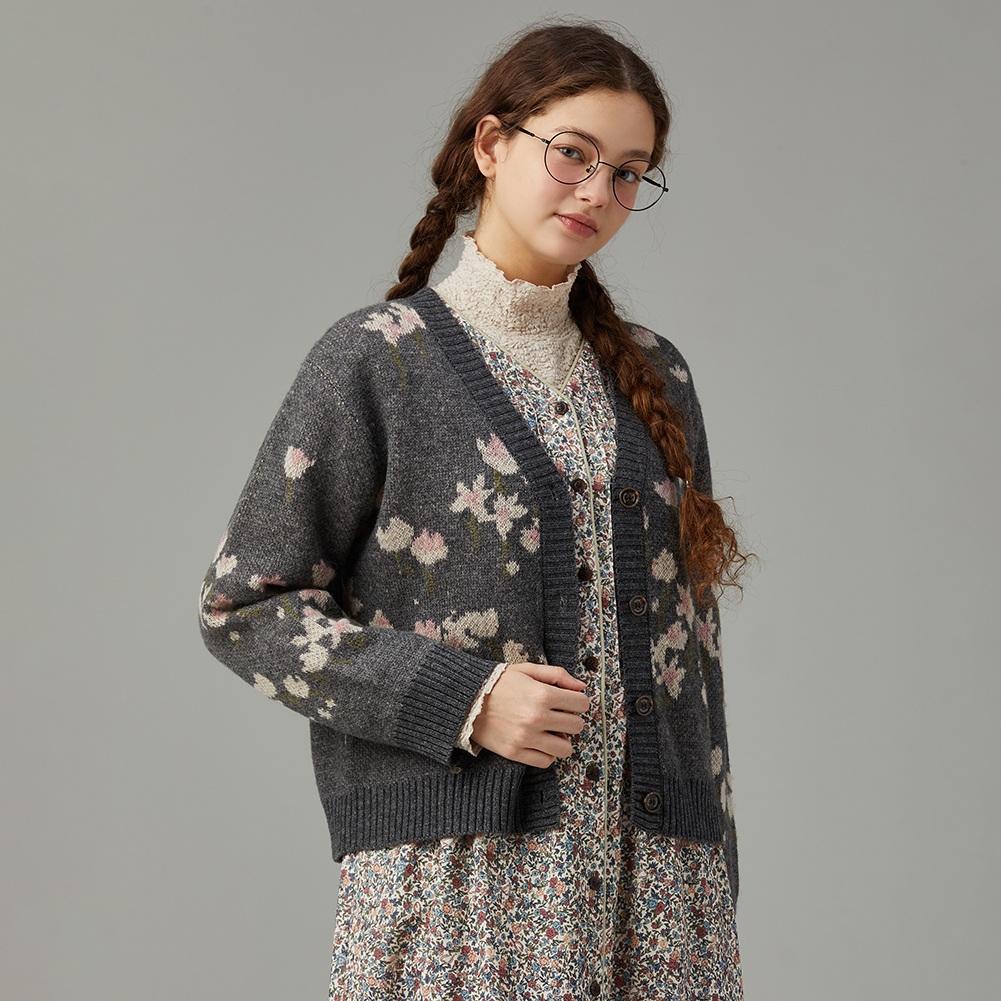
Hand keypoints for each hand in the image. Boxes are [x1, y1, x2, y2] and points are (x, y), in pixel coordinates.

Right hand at [470, 661, 589, 768]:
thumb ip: (557, 675)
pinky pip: (546, 761)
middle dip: (571, 719)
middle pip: (576, 726)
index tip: (570, 701)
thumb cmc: (499, 683)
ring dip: (561, 740)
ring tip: (550, 731)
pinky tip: (539, 742)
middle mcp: (537, 718)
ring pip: (565, 749)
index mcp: (542, 694)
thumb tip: (581, 686)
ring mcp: (526, 737)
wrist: (466, 700)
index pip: (581, 704)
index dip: (578, 701)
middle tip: (558, 715)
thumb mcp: (527, 670)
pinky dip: (546, 753)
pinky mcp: (515, 753)